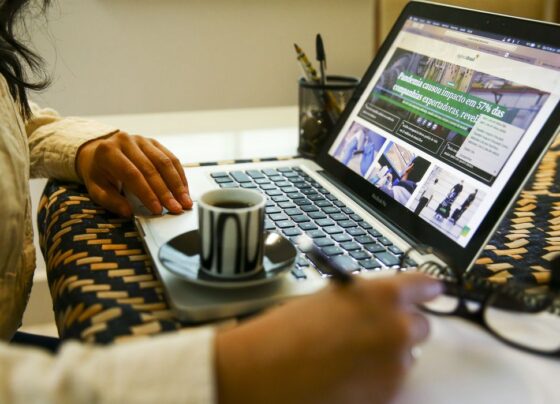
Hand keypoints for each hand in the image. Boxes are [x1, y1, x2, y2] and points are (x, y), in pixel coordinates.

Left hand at [76, 131, 191, 216]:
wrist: (99, 153)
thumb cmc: (99, 173)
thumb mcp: (96, 189)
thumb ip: (110, 201)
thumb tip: (128, 212)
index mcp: (108, 151)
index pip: (132, 174)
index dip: (147, 193)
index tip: (157, 209)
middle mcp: (126, 141)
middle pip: (151, 168)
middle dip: (166, 192)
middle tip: (176, 208)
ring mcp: (142, 140)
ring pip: (164, 162)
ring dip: (177, 184)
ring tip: (185, 201)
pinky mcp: (153, 142)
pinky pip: (171, 158)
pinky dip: (179, 175)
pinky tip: (184, 190)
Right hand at [216, 273, 441, 403]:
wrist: (267, 370)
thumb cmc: (289, 329)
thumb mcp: (331, 297)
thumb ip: (365, 298)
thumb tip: (378, 305)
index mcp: (383, 295)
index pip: (425, 285)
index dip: (426, 288)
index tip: (430, 290)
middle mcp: (398, 328)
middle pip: (421, 325)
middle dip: (401, 327)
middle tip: (373, 332)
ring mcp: (395, 364)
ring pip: (406, 356)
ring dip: (388, 354)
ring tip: (351, 358)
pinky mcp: (387, 395)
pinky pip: (393, 381)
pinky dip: (378, 377)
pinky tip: (349, 375)